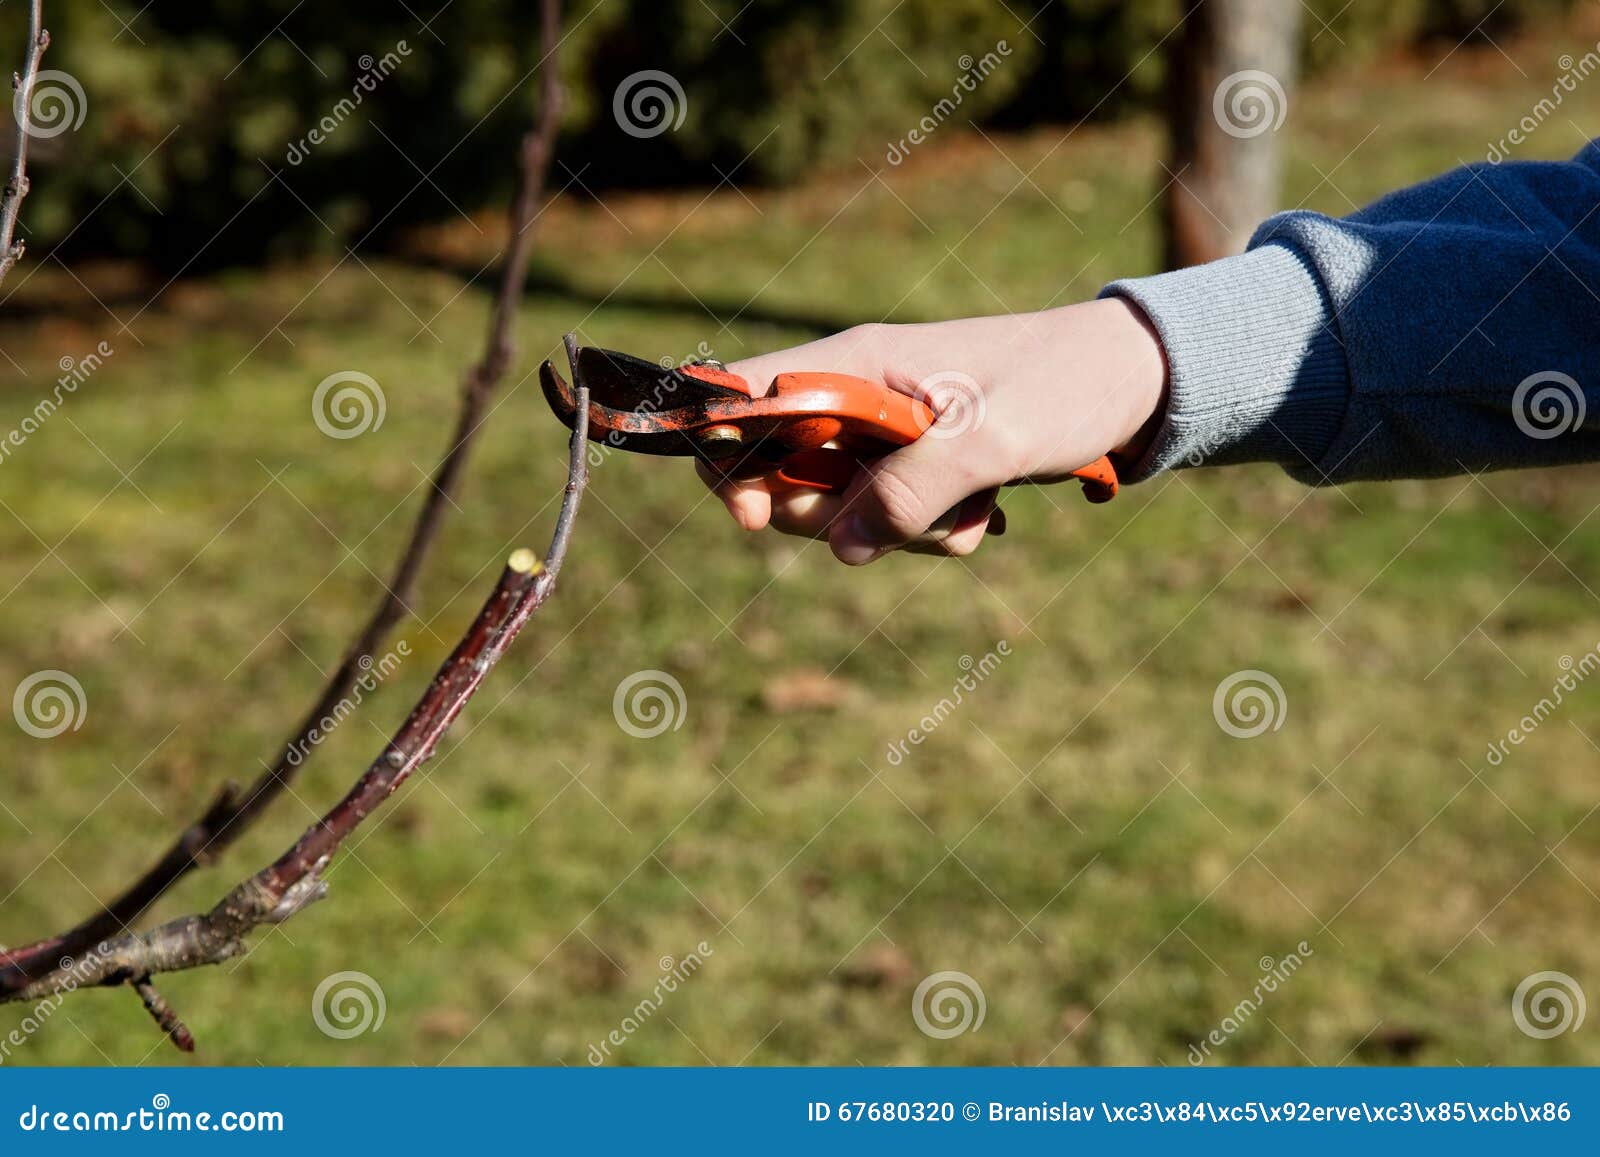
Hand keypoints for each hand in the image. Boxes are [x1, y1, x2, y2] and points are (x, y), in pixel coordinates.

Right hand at [697, 297, 1168, 563]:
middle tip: (895, 519)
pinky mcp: (916, 463)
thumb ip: (913, 488)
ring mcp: (884, 432)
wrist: (1134, 380)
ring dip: (898, 531)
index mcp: (856, 362)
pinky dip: (930, 532)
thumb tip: (844, 549)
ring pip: (840, 508)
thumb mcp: (994, 437)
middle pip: (780, 472)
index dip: (726, 458)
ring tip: (969, 508)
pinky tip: (984, 511)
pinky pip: (891, 520)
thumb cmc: (1064, 385)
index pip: (745, 398)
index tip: (753, 516)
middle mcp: (857, 394)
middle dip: (829, 516)